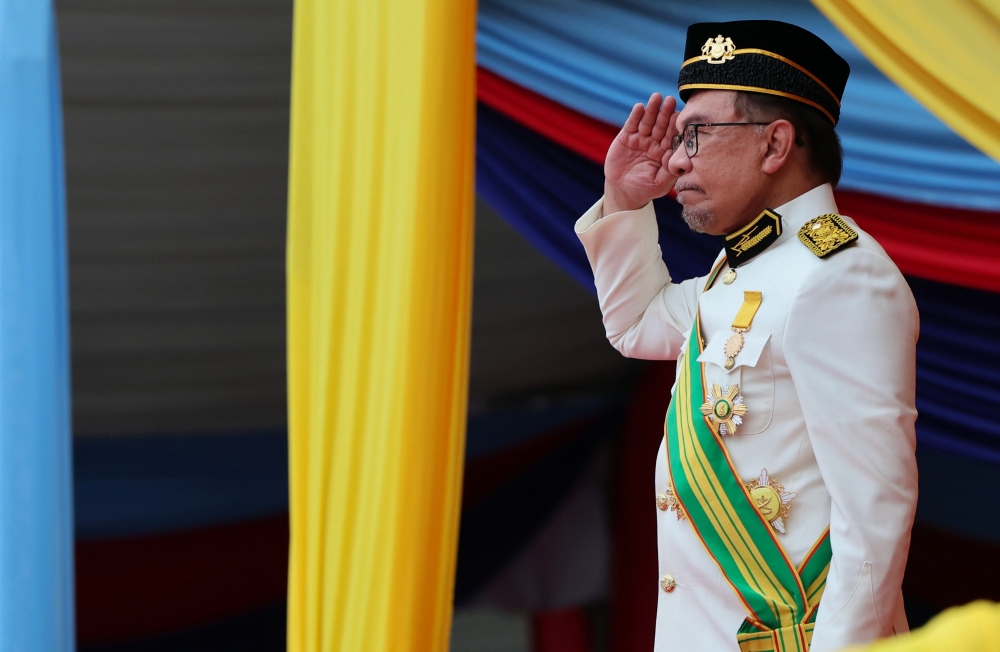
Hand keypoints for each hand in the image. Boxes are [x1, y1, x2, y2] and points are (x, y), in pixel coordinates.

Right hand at [603, 93, 678, 214]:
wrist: (623, 192)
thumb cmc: (645, 189)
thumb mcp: (660, 184)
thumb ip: (670, 172)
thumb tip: (679, 160)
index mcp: (665, 151)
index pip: (672, 136)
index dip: (675, 126)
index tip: (680, 116)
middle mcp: (654, 142)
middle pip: (661, 125)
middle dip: (665, 113)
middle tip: (671, 100)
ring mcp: (640, 139)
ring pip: (647, 121)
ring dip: (652, 109)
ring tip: (656, 97)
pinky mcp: (626, 137)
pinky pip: (631, 124)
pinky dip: (635, 116)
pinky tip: (640, 107)